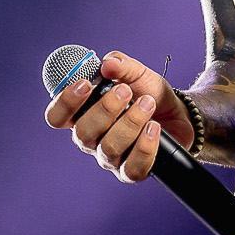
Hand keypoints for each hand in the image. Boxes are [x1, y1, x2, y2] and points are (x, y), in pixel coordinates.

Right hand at [42, 51, 193, 182]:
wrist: (177, 113)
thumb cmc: (148, 93)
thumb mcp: (137, 72)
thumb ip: (121, 64)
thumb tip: (108, 63)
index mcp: (83, 114)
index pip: (57, 117)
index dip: (65, 103)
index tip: (86, 84)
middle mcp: (92, 139)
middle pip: (82, 133)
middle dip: (105, 109)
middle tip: (126, 91)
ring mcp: (110, 158)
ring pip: (109, 148)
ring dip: (130, 122)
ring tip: (148, 104)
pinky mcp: (132, 171)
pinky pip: (133, 167)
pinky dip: (144, 146)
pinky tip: (154, 128)